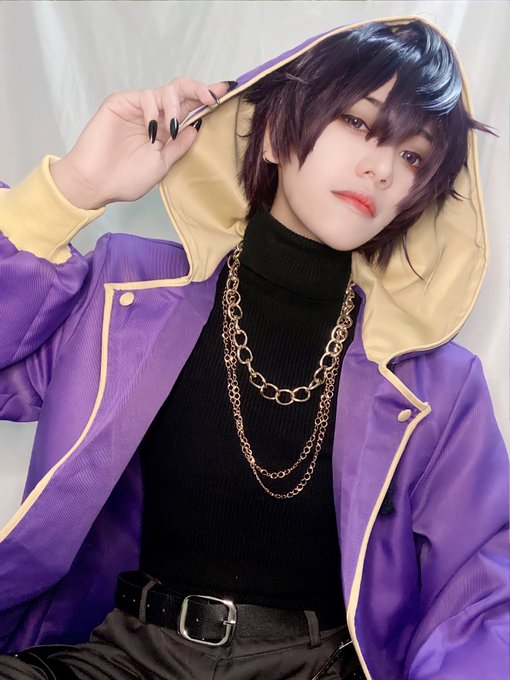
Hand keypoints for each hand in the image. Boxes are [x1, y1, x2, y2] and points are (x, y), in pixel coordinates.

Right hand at [49, 78, 229, 209]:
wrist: (96, 183)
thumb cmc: (126, 179)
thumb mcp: (162, 164)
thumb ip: (179, 146)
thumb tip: (198, 126)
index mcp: (165, 129)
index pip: (189, 107)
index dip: (206, 97)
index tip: (225, 93)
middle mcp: (154, 115)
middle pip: (180, 90)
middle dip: (199, 90)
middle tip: (211, 98)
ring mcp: (137, 108)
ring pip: (165, 91)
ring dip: (175, 107)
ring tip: (171, 128)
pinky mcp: (121, 102)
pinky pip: (146, 96)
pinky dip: (154, 110)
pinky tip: (152, 130)